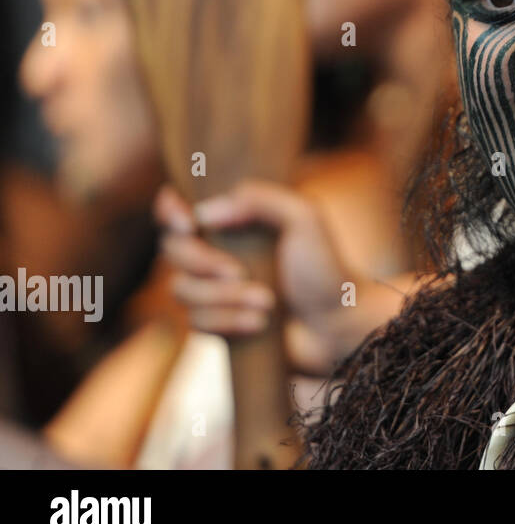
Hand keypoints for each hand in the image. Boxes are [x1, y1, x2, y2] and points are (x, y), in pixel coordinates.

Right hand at [155, 181, 353, 376]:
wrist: (337, 324)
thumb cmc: (325, 267)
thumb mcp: (304, 218)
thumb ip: (259, 199)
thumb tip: (203, 214)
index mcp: (236, 219)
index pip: (179, 205)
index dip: (170, 211)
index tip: (188, 223)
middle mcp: (218, 250)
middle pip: (173, 249)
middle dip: (203, 263)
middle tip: (239, 272)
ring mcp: (214, 288)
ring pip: (182, 289)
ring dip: (224, 298)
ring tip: (268, 302)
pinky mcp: (217, 323)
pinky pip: (195, 322)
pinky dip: (228, 321)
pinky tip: (260, 323)